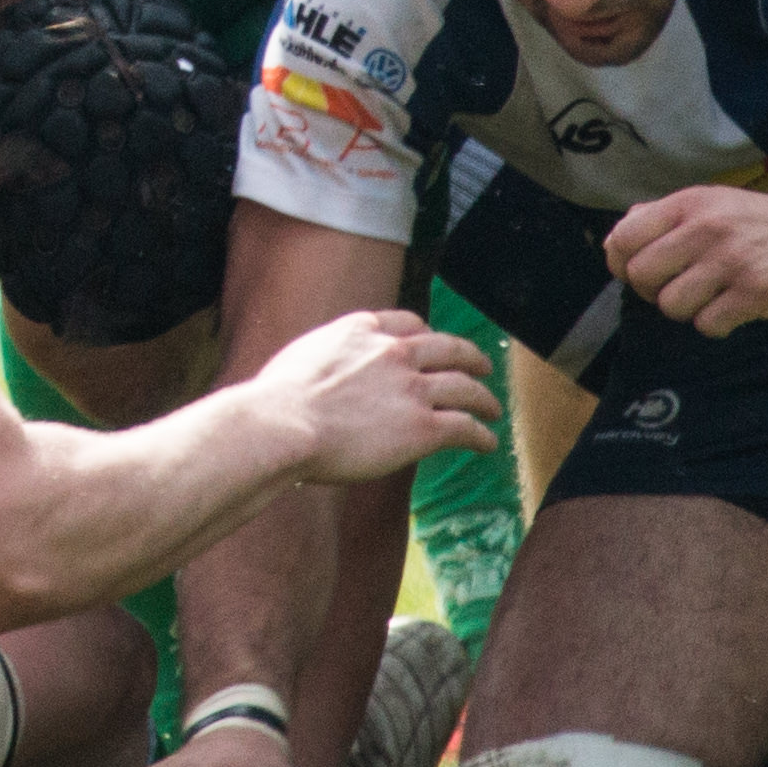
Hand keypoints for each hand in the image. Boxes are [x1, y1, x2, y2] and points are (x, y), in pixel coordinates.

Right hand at [248, 306, 499, 479]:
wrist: (283, 424)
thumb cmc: (275, 402)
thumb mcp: (301, 357)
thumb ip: (324, 360)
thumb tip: (317, 378)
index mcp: (362, 330)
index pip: (408, 324)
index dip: (426, 334)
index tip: (432, 343)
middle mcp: (394, 352)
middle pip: (447, 348)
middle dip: (469, 357)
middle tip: (481, 365)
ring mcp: (412, 389)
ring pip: (464, 387)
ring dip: (483, 398)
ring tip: (492, 408)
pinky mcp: (422, 428)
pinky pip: (464, 427)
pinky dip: (481, 434)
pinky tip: (487, 442)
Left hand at [603, 183, 767, 333]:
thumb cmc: (757, 222)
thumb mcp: (710, 202)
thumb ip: (662, 217)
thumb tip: (616, 240)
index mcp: (690, 204)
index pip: (624, 238)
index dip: (623, 263)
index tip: (643, 270)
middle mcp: (707, 229)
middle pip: (641, 277)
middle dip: (653, 291)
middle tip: (678, 287)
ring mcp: (731, 262)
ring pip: (671, 306)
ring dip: (687, 310)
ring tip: (709, 297)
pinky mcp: (755, 294)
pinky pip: (707, 325)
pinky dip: (715, 324)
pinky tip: (732, 308)